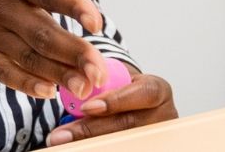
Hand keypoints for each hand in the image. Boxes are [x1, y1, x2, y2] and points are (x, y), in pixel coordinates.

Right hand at [0, 0, 107, 98]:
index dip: (72, 5)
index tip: (97, 21)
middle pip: (42, 33)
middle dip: (74, 53)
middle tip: (101, 71)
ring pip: (28, 57)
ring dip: (58, 73)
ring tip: (87, 88)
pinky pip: (3, 70)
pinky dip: (24, 83)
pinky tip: (48, 92)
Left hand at [43, 67, 174, 143]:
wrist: (132, 107)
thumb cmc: (120, 90)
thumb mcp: (115, 78)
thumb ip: (99, 80)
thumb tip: (74, 85)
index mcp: (158, 90)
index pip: (143, 93)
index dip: (115, 101)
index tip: (87, 107)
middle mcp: (163, 115)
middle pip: (128, 125)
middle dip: (90, 129)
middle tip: (61, 134)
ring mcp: (154, 136)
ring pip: (120, 141)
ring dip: (87, 142)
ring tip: (61, 141)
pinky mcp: (144, 147)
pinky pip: (118, 147)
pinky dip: (94, 147)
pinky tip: (74, 147)